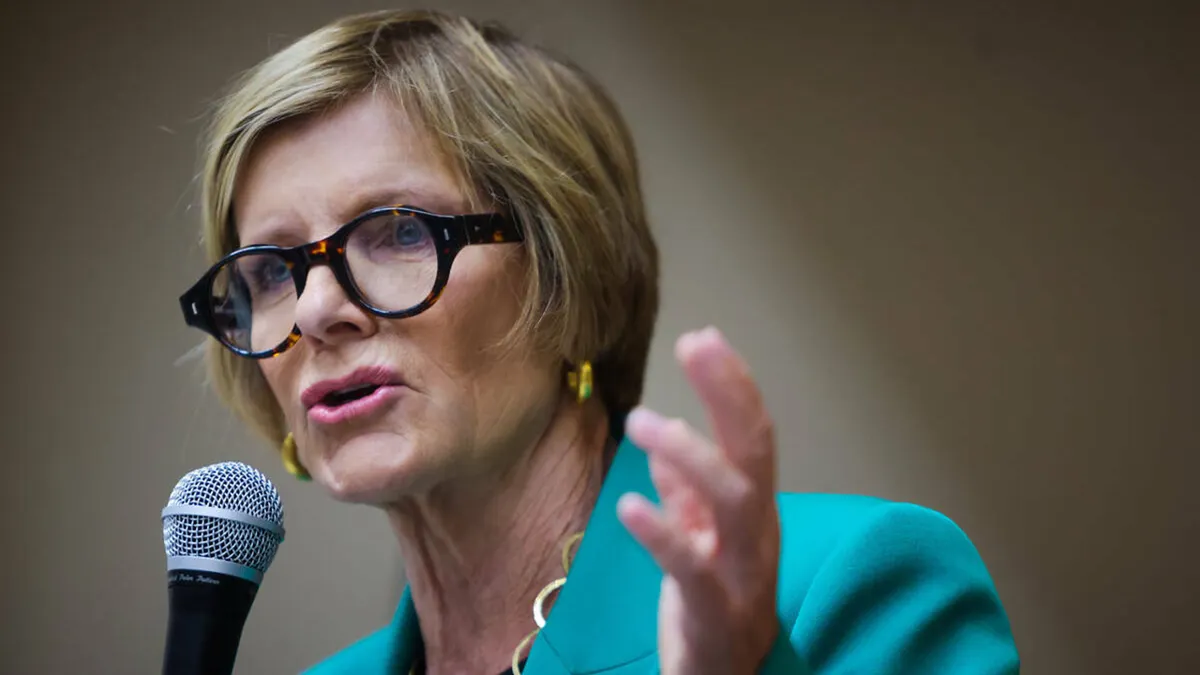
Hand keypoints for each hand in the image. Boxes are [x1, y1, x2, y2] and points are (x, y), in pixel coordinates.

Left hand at [618, 327, 780, 674]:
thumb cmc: (713, 605)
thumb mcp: (699, 539)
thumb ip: (685, 494)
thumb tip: (663, 442)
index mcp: (753, 511)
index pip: (754, 436)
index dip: (733, 385)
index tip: (704, 338)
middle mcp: (757, 534)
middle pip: (755, 454)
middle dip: (729, 394)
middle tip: (695, 346)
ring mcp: (742, 573)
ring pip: (735, 503)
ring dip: (692, 454)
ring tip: (643, 421)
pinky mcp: (716, 613)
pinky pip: (693, 568)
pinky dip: (664, 533)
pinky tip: (631, 504)